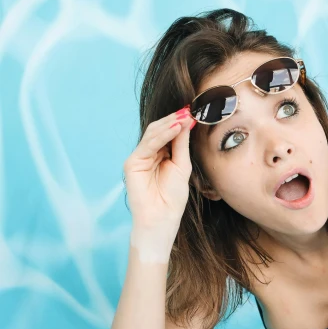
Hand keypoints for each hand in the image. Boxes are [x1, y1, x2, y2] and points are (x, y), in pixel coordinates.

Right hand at [124, 106, 195, 229]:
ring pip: (152, 134)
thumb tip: (186, 122)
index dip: (179, 121)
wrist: (161, 218)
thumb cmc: (172, 198)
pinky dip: (161, 135)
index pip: (168, 132)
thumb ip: (181, 145)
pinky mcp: (132, 163)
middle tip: (190, 110)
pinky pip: (147, 145)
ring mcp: (139, 157)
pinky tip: (175, 128)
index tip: (194, 111)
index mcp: (161, 154)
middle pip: (159, 129)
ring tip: (184, 117)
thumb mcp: (182, 166)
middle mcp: (148, 154)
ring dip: (169, 124)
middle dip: (174, 119)